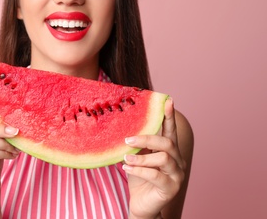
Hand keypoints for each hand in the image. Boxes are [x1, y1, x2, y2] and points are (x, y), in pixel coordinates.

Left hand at [123, 98, 185, 218]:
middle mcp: (178, 161)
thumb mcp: (138, 158)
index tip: (168, 100)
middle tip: (128, 138)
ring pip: (162, 158)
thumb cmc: (139, 179)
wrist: (140, 204)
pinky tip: (127, 167)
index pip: (170, 131)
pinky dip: (139, 170)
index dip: (169, 116)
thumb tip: (126, 128)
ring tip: (126, 158)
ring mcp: (177, 175)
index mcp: (170, 151)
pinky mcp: (171, 188)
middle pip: (167, 143)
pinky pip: (156, 175)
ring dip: (141, 157)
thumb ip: (138, 145)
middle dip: (146, 138)